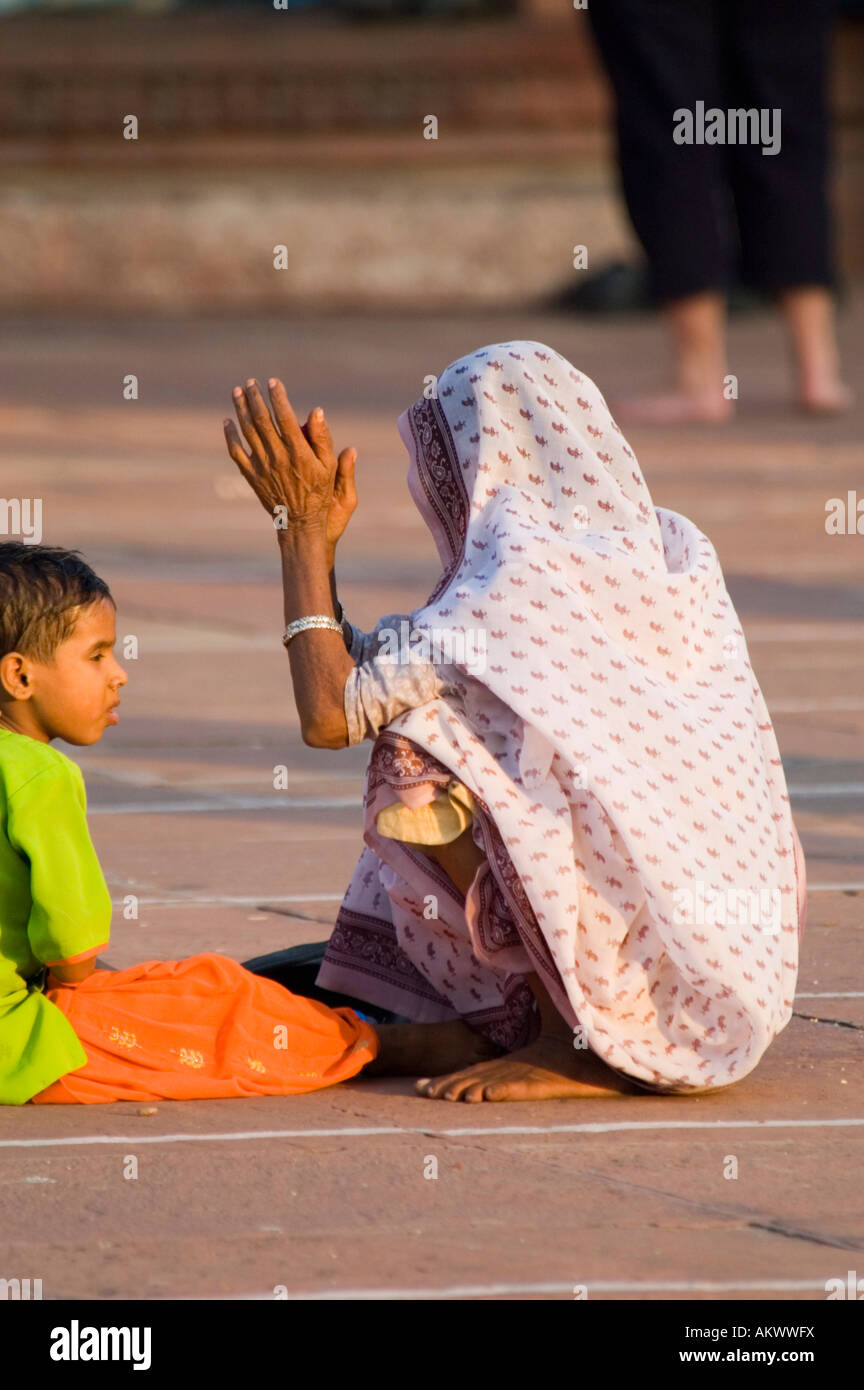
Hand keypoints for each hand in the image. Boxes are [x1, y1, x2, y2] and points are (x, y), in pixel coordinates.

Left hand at [223, 378, 356, 553]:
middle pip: (261, 420)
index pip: (285, 417)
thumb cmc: (319, 493)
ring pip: (246, 431)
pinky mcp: (251, 475)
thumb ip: (323, 439)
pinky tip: (227, 422)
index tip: (273, 382)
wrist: (300, 523)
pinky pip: (236, 452)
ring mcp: (262, 466)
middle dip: (255, 398)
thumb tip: (317, 412)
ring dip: (240, 409)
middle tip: (251, 382)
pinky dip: (230, 435)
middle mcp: (277, 457)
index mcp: (298, 453)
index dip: (278, 397)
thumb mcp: (329, 467)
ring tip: (237, 392)